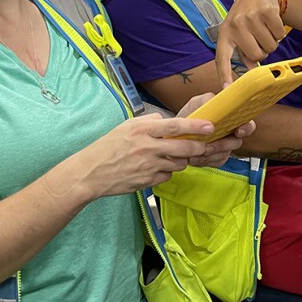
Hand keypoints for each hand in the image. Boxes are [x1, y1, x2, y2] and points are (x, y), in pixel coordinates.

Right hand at [75, 114, 223, 197]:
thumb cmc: (108, 147)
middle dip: (199, 147)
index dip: (195, 126)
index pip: (174, 126)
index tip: (210, 126)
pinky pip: (168, 176)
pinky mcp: (148, 181)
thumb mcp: (127, 126)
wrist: (91, 173)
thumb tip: (168, 120)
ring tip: (168, 156)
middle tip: (204, 145)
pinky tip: (155, 168)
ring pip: (179, 164)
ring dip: (180, 160)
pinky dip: (166, 172)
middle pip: (184, 148)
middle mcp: (147, 148)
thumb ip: (149, 122)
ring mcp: (148, 166)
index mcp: (142, 130)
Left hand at [178, 93, 254, 167]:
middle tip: (209, 146)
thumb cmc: (190, 114)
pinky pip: (216, 162)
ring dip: (211, 154)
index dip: (246, 128)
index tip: (238, 130)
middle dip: (223, 145)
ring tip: (196, 152)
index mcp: (231, 119)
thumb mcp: (198, 103)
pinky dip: (205, 161)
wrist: (175, 131)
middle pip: (237, 143)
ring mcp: (224, 147)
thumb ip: (210, 98)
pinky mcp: (216, 158)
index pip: (247, 124)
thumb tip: (226, 88)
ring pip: (225, 154)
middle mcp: (231, 134)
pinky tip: (193, 158)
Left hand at [214, 0, 285, 86]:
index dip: (224, 73)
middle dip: (261, 53)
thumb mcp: (238, 34)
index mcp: (225, 34)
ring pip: (270, 47)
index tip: (227, 87)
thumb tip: (249, 72)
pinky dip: (279, 33)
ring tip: (264, 30)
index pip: (222, 57)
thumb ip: (241, 53)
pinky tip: (271, 23)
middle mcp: (236, 25)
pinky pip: (279, 35)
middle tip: (259, 40)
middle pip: (256, 56)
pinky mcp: (267, 11)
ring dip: (271, 42)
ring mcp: (251, 17)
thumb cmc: (246, 18)